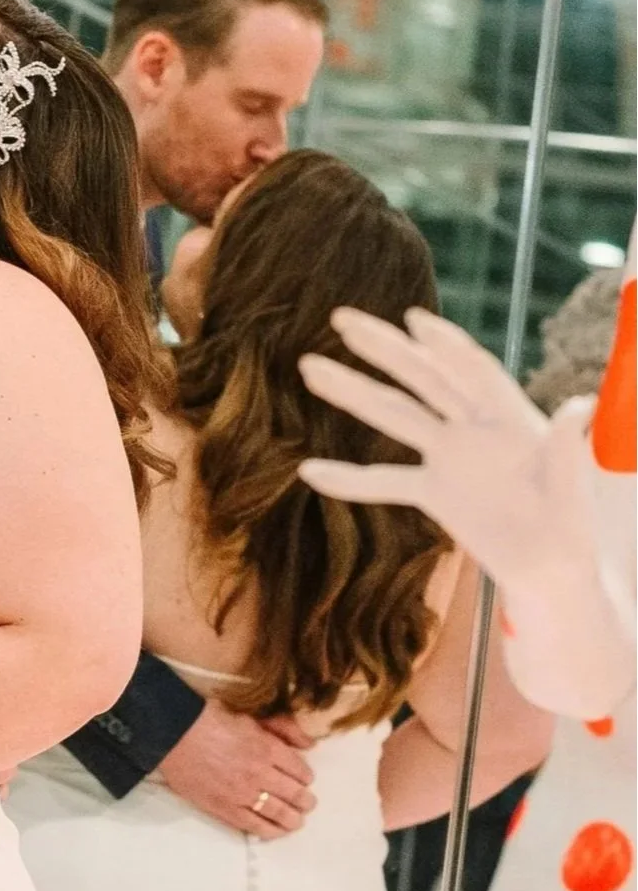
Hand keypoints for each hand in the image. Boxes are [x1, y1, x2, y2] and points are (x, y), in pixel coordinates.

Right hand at [154, 700, 316, 837]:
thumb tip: (310, 744)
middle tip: (307, 802)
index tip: (304, 779)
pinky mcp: (225, 808)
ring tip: (296, 820)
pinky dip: (271, 831)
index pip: (300, 770)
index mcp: (267, 748)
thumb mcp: (249, 717)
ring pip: (279, 813)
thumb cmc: (209, 719)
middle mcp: (260, 774)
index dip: (306, 776)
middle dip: (305, 800)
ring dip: (293, 818)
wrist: (172, 734)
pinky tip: (277, 831)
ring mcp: (242, 794)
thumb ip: (282, 728)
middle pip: (295, 794)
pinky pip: (254, 826)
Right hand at [299, 305, 598, 597]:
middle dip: (384, 348)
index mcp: (511, 419)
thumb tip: (580, 405)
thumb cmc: (572, 527)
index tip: (411, 320)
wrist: (552, 571)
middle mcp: (475, 429)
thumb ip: (567, 446)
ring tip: (310, 368)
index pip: (473, 371)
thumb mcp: (573, 486)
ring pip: (395, 416)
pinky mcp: (434, 492)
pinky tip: (310, 470)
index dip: (445, 344)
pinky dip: (349, 479)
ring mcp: (449, 458)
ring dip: (352, 392)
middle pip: (423, 379)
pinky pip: (385, 481)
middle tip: (341, 319)